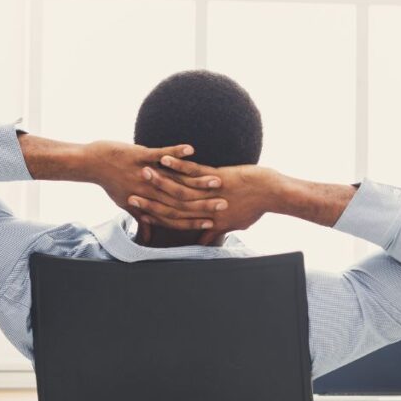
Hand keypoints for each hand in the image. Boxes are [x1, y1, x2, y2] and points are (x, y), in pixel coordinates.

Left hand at [83, 141, 228, 230]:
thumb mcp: (126, 203)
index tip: (213, 222)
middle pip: (181, 201)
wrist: (91, 164)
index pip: (175, 217)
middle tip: (225, 203)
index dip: (194, 220)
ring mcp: (144, 173)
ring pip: (175, 179)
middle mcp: (148, 191)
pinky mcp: (140, 155)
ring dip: (197, 179)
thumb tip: (148, 238)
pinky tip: (191, 149)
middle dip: (205, 202)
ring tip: (217, 180)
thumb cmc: (111, 184)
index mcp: (147, 203)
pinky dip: (176, 152)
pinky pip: (160, 153)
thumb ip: (140, 218)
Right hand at [136, 158, 281, 242]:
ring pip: (179, 185)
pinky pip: (194, 170)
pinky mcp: (217, 175)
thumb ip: (216, 233)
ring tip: (142, 172)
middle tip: (129, 192)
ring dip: (160, 179)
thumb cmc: (254, 208)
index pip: (174, 219)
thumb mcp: (234, 223)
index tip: (138, 211)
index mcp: (206, 219)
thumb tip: (207, 242)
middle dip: (150, 197)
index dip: (154, 216)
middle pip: (171, 203)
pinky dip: (178, 164)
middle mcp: (205, 207)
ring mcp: (210, 191)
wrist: (272, 194)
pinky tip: (165, 158)